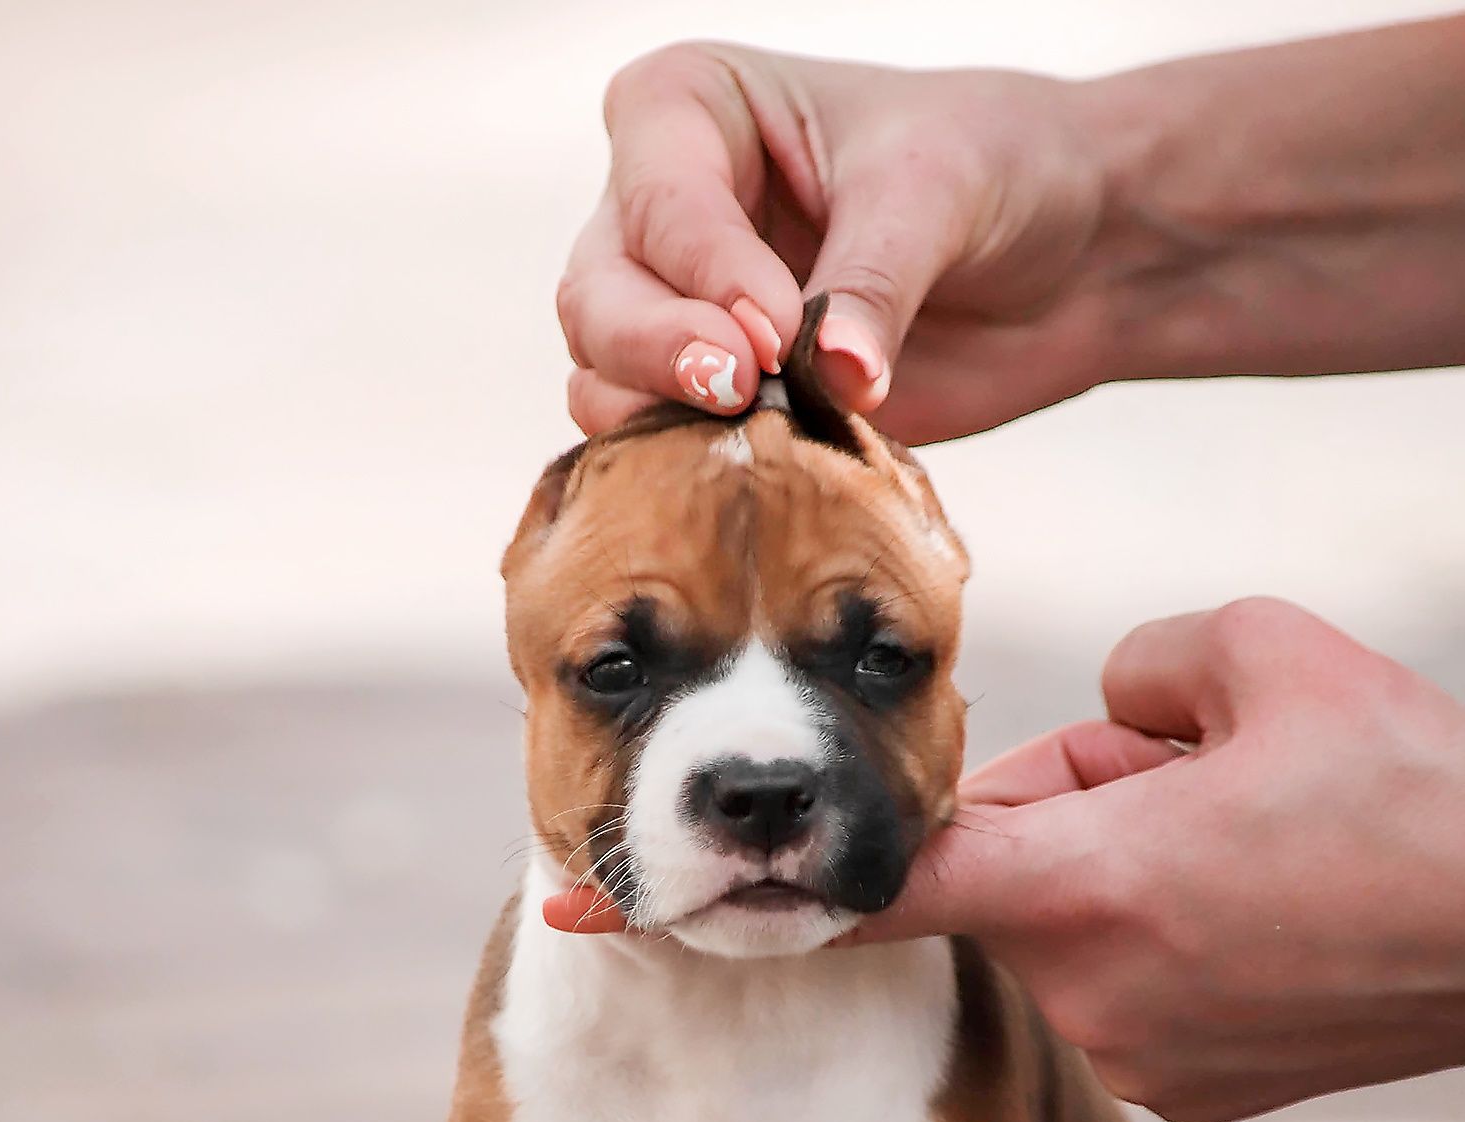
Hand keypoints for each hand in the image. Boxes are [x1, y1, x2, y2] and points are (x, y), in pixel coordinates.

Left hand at [543, 600, 1464, 1121]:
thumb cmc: (1411, 793)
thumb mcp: (1258, 663)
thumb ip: (1125, 676)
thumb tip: (1090, 720)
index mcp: (1073, 882)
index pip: (860, 882)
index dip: (723, 885)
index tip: (577, 903)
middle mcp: (1078, 992)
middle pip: (987, 878)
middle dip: (1045, 820)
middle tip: (1181, 782)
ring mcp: (1130, 1056)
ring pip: (1055, 934)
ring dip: (1107, 879)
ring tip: (1240, 851)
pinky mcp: (1180, 1090)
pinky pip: (1113, 989)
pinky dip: (1151, 942)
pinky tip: (1252, 913)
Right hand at [558, 45, 1111, 442]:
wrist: (1068, 254)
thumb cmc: (998, 169)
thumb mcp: (937, 192)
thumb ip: (872, 282)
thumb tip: (833, 374)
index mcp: (694, 110)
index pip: (654, 195)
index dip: (706, 269)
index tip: (779, 325)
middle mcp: (666, 211)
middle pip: (595, 295)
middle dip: (656, 350)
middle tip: (741, 386)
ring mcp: (685, 313)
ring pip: (604, 377)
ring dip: (660, 417)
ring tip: (754, 427)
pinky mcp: (723, 403)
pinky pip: (659, 446)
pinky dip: (692, 466)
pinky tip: (761, 469)